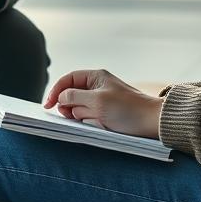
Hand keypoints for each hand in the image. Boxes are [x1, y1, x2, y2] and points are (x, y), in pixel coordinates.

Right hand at [44, 68, 162, 138]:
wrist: (152, 123)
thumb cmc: (127, 109)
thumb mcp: (97, 101)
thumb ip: (74, 96)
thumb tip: (60, 98)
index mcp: (95, 77)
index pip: (68, 80)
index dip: (56, 91)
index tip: (48, 106)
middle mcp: (97, 86)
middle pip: (72, 94)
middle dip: (70, 105)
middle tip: (70, 116)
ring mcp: (101, 101)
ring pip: (80, 108)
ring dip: (82, 115)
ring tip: (94, 120)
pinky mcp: (106, 114)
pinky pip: (89, 117)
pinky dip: (89, 121)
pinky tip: (98, 125)